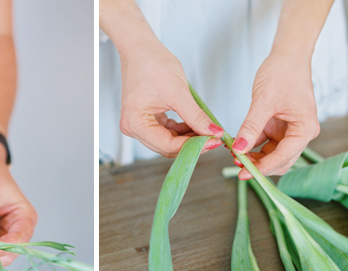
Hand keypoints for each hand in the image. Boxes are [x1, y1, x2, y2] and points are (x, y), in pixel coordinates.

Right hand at [118, 40, 223, 156]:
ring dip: (188, 138)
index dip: (192, 146)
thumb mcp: (178, 93)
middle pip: (166, 146)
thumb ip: (196, 117)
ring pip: (167, 141)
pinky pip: (166, 132)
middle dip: (191, 144)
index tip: (213, 142)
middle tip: (214, 139)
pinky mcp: (146, 119)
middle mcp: (133, 128)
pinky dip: (181, 131)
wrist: (140, 48)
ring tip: (208, 132)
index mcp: (135, 123)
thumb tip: (213, 133)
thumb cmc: (152, 64)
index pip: (167, 145)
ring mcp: (138, 124)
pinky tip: (196, 126)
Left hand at [232, 52, 319, 179]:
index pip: (284, 156)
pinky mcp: (279, 127)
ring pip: (271, 155)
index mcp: (305, 129)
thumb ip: (251, 127)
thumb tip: (239, 150)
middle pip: (280, 160)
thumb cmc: (283, 72)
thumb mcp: (264, 101)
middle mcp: (300, 133)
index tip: (244, 174)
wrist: (287, 55)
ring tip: (234, 154)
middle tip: (236, 166)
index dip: (263, 167)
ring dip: (254, 157)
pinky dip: (252, 146)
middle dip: (259, 165)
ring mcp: (289, 131)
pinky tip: (237, 145)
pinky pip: (265, 143)